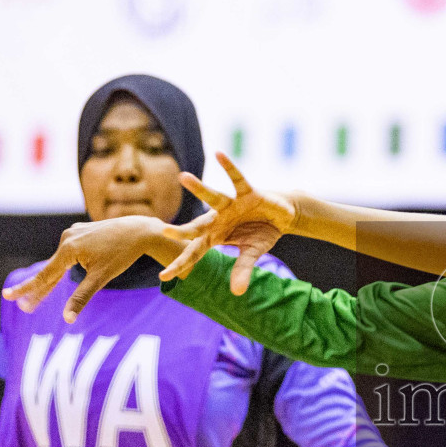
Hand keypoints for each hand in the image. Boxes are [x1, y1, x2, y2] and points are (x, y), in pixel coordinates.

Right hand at [2, 215, 173, 322]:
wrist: (138, 230)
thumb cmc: (122, 255)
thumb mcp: (101, 278)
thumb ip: (81, 297)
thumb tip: (66, 319)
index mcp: (68, 250)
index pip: (44, 276)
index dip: (27, 289)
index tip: (8, 296)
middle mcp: (66, 238)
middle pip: (50, 270)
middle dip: (38, 289)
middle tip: (23, 306)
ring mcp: (72, 232)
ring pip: (60, 261)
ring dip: (54, 278)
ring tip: (46, 293)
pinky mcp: (79, 231)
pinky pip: (69, 252)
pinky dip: (65, 264)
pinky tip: (74, 267)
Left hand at [163, 153, 297, 294]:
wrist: (281, 213)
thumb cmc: (261, 232)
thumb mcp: (252, 253)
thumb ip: (243, 269)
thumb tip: (237, 293)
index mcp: (216, 236)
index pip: (195, 252)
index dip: (181, 264)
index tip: (164, 277)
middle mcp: (218, 219)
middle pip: (198, 225)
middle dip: (183, 229)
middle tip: (165, 230)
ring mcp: (232, 205)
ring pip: (213, 197)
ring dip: (199, 188)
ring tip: (184, 177)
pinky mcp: (248, 192)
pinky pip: (237, 179)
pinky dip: (229, 167)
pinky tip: (218, 153)